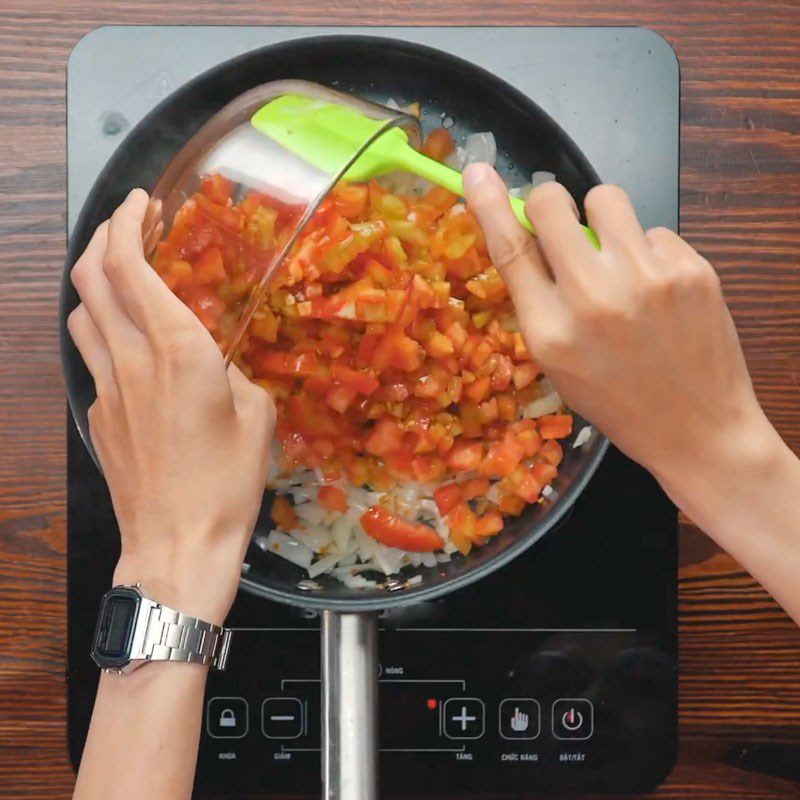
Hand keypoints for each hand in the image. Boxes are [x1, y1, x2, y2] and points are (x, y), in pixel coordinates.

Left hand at [68, 189, 274, 624]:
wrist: (177, 544)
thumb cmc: (226, 485)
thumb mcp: (256, 417)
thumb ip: (234, 373)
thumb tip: (220, 363)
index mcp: (179, 351)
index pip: (129, 265)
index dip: (128, 221)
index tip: (143, 202)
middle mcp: (132, 360)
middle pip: (90, 276)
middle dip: (105, 237)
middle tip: (133, 225)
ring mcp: (106, 388)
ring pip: (79, 312)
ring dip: (95, 281)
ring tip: (124, 275)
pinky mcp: (98, 415)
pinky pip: (91, 355)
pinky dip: (103, 330)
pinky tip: (130, 342)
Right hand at [462, 164, 777, 498]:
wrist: (698, 428)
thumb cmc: (617, 401)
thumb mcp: (558, 364)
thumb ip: (540, 301)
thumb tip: (529, 235)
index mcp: (550, 331)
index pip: (509, 249)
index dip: (489, 204)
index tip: (477, 169)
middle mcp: (593, 298)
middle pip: (552, 204)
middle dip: (549, 202)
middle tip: (560, 221)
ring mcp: (647, 278)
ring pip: (606, 198)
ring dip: (602, 219)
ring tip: (616, 257)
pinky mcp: (691, 268)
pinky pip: (653, 230)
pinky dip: (647, 251)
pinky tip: (658, 288)